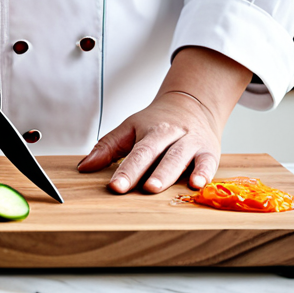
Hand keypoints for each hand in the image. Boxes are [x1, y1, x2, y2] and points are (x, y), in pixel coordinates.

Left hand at [77, 46, 252, 193]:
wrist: (193, 103)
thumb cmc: (157, 121)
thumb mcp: (130, 128)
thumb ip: (107, 147)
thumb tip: (83, 167)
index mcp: (149, 131)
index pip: (136, 152)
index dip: (126, 170)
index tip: (115, 187)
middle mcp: (170, 135)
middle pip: (157, 154)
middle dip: (148, 172)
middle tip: (141, 188)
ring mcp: (191, 143)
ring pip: (180, 158)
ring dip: (169, 174)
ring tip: (157, 188)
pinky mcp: (209, 151)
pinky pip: (208, 163)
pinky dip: (204, 173)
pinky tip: (197, 184)